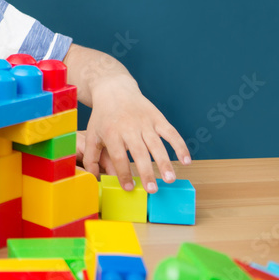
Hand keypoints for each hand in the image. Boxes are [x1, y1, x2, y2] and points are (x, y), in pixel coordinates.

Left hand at [79, 75, 190, 192]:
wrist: (114, 90)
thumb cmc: (103, 116)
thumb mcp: (92, 134)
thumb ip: (92, 157)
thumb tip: (93, 177)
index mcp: (111, 132)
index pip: (118, 156)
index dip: (124, 173)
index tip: (129, 188)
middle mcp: (129, 127)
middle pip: (139, 152)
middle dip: (146, 171)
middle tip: (152, 189)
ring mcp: (145, 122)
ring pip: (157, 144)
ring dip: (164, 162)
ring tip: (170, 179)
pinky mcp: (157, 118)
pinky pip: (171, 132)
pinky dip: (180, 146)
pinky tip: (186, 161)